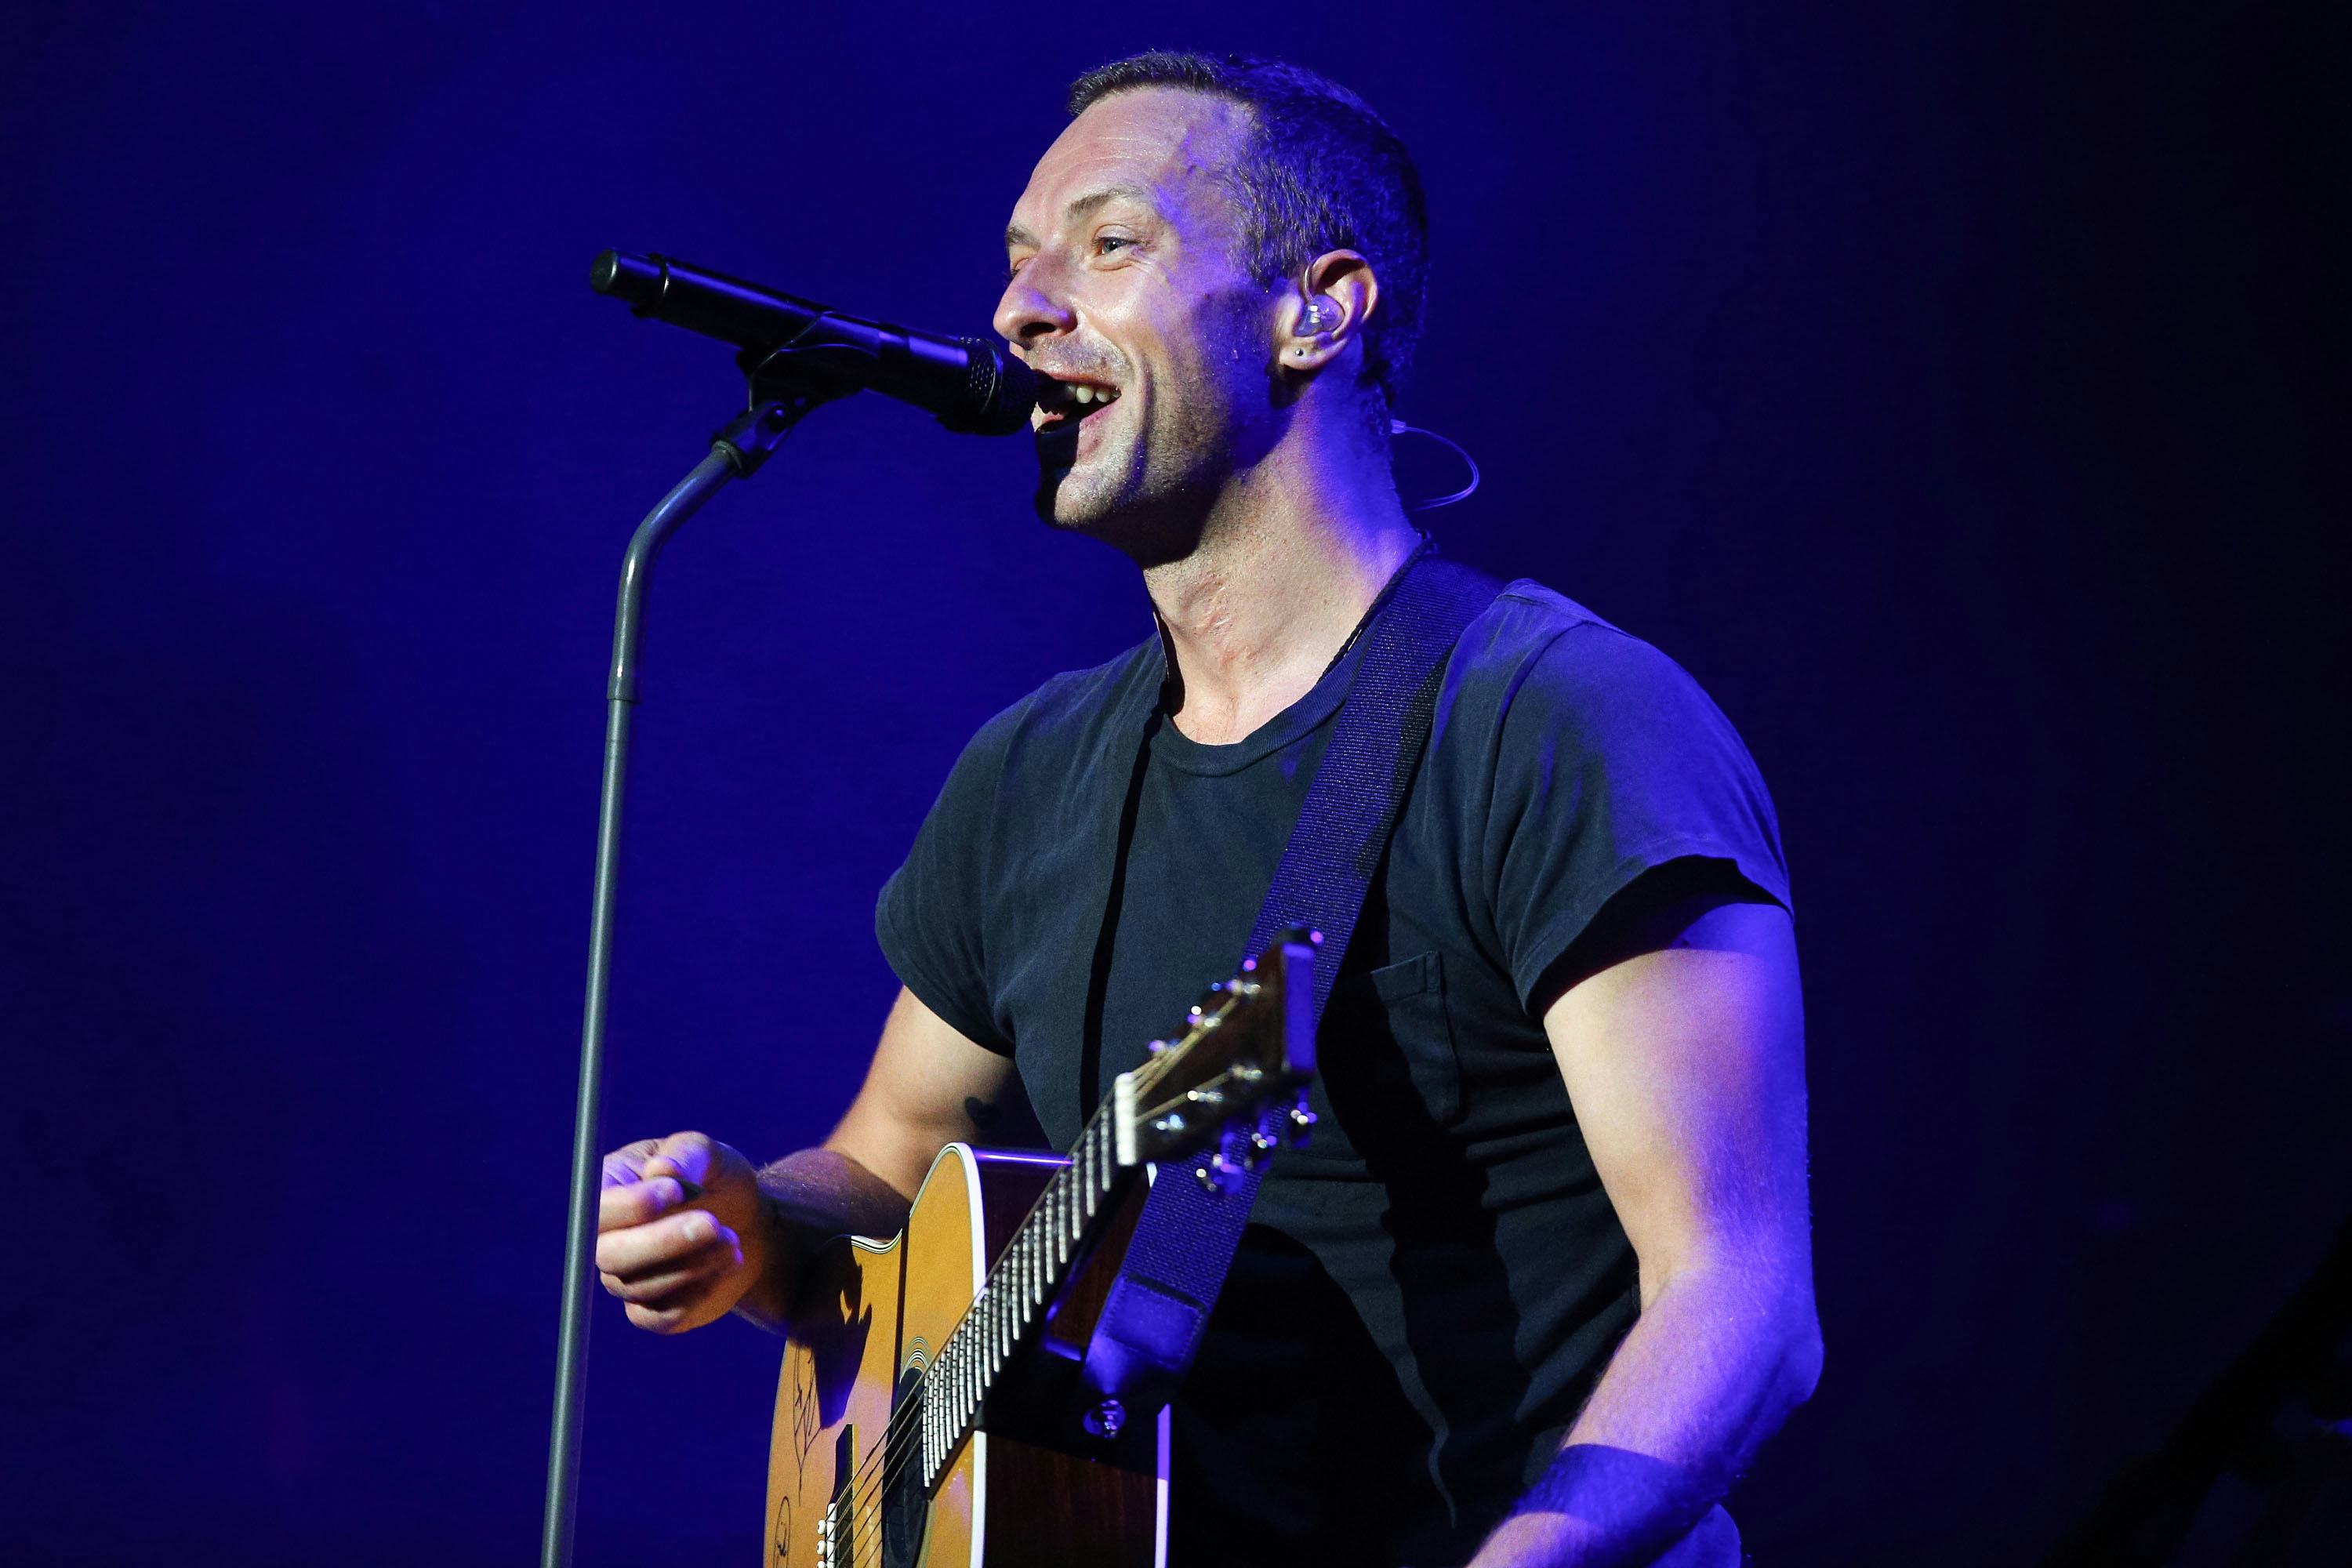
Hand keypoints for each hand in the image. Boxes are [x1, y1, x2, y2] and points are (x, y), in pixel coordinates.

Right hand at [596, 1132, 770, 1333]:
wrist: (746, 1222)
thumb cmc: (716, 1179)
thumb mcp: (709, 1155)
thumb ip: (686, 1155)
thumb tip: (660, 1169)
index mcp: (610, 1192)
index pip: (597, 1208)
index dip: (630, 1205)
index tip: (676, 1190)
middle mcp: (607, 1240)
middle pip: (609, 1256)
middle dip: (662, 1242)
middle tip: (711, 1224)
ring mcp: (626, 1279)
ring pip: (641, 1287)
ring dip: (694, 1264)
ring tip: (732, 1239)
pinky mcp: (652, 1311)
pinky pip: (662, 1316)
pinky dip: (700, 1292)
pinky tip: (729, 1263)